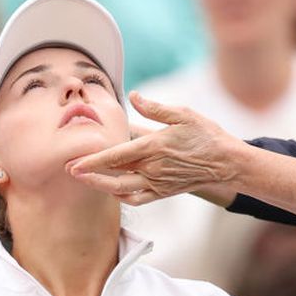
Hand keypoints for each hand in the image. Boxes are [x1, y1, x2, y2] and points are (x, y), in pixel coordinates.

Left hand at [68, 92, 241, 205]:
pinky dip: (121, 196)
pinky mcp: (164, 192)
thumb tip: (133, 97)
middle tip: (69, 170)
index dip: (93, 160)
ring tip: (85, 179)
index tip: (74, 161)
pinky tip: (112, 189)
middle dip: (89, 174)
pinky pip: (137, 199)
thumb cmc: (206, 135)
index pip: (116, 155)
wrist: (226, 162)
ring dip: (101, 186)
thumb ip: (155, 108)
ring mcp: (158, 183)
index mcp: (155, 147)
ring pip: (122, 189)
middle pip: (113, 174)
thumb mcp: (183, 114)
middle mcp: (153, 168)